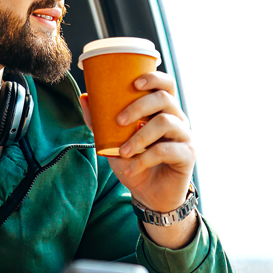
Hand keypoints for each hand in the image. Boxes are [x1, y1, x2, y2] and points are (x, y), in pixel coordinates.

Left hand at [80, 71, 197, 247]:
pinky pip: (166, 150)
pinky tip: (130, 169)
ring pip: (166, 122)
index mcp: (162, 110)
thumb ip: (100, 122)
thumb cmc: (134, 163)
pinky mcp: (188, 155)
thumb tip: (85, 97)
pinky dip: (144, 159)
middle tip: (119, 121)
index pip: (165, 84)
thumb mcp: (113, 142)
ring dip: (140, 137)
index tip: (134, 84)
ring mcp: (185, 136)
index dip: (153, 78)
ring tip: (123, 152)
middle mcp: (177, 119)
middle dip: (139, 106)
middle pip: (164, 99)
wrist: (149, 195)